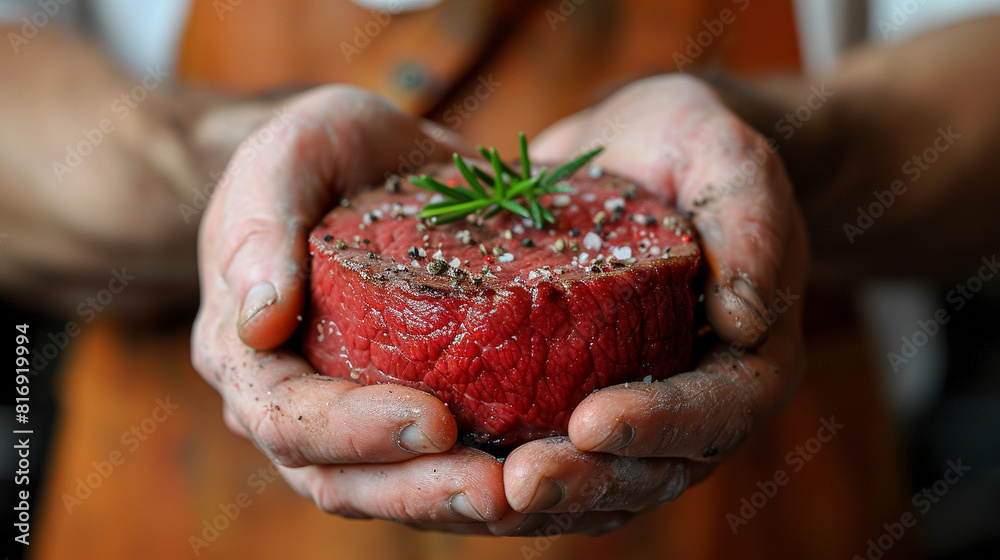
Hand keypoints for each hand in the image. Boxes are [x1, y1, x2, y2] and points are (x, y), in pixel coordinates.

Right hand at [192, 86, 508, 527]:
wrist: (366, 162)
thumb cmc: (317, 155)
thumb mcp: (285, 157)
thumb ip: (258, 227)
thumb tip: (258, 323)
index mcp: (247, 355)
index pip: (288, 418)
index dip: (355, 431)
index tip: (434, 421)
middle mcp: (294, 404)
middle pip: (344, 480)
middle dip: (420, 491)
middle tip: (498, 490)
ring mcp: (354, 418)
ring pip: (397, 490)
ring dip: (461, 504)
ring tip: (531, 496)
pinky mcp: (413, 410)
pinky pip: (445, 465)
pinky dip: (494, 478)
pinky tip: (553, 475)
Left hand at [492, 74, 808, 535]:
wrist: (629, 153)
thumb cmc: (684, 145)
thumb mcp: (724, 153)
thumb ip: (748, 219)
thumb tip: (745, 320)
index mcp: (751, 353)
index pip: (720, 408)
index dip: (662, 425)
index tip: (592, 423)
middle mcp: (699, 400)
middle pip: (656, 470)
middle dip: (590, 481)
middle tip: (522, 480)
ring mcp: (640, 412)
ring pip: (602, 484)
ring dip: (545, 498)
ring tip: (480, 492)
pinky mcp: (578, 403)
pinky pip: (556, 458)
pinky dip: (507, 476)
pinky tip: (451, 471)